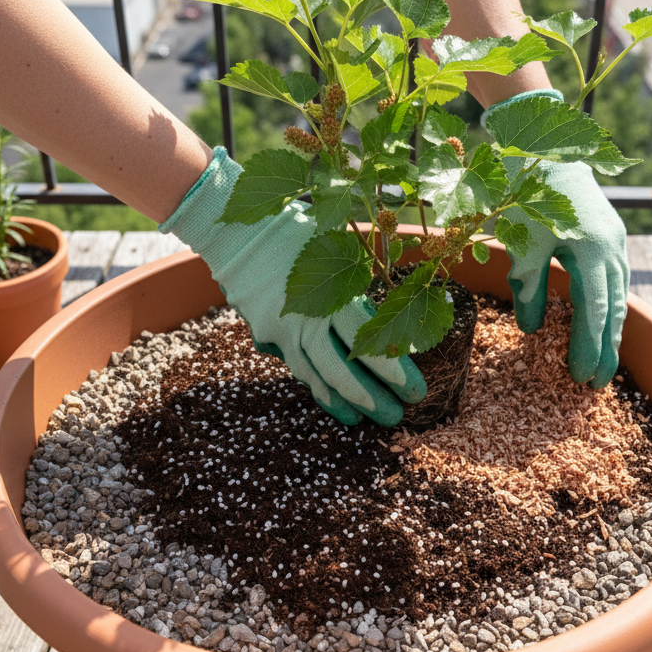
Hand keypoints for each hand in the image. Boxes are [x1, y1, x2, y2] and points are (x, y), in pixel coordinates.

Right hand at [158, 148, 426, 425]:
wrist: (237, 232)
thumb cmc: (297, 233)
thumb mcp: (336, 248)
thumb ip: (360, 285)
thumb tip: (394, 316)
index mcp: (327, 295)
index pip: (365, 342)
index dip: (391, 370)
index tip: (414, 390)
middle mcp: (304, 320)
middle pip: (342, 371)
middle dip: (372, 398)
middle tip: (397, 416)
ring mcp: (281, 332)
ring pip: (315, 377)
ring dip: (343, 402)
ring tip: (365, 420)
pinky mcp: (266, 336)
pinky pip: (297, 367)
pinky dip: (317, 387)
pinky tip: (333, 401)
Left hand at [486, 92, 629, 388]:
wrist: (545, 142)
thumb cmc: (527, 189)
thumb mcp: (520, 240)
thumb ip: (528, 286)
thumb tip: (533, 329)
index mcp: (592, 249)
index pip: (594, 310)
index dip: (589, 346)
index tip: (581, 377)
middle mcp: (612, 247)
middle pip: (613, 309)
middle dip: (606, 348)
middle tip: (597, 384)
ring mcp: (615, 240)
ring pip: (617, 296)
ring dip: (610, 331)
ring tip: (602, 362)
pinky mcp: (609, 236)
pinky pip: (612, 280)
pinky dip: (607, 307)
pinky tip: (600, 324)